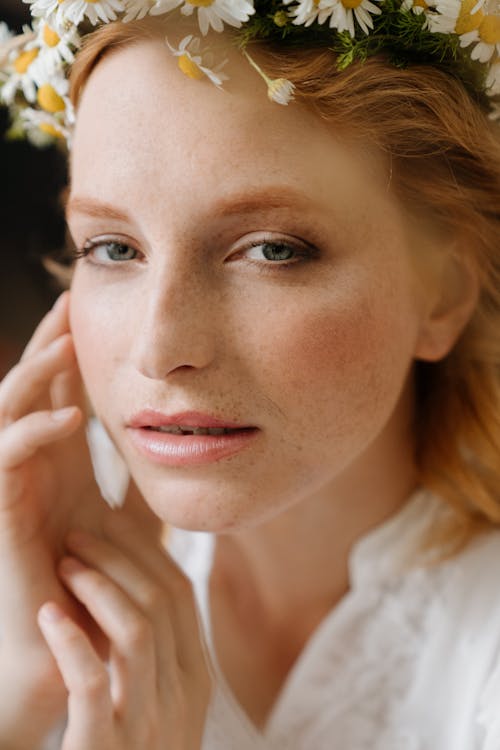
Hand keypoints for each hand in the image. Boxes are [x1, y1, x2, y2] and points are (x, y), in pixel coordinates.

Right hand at [0, 292, 117, 743]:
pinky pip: (4, 460)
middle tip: (71, 301)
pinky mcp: (3, 516)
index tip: (100, 315)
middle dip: (49, 346)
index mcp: (62, 468)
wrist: (70, 656)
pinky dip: (33, 435)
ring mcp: (14, 490)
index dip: (75, 355)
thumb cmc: (97, 593)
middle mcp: (34, 471)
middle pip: (32, 389)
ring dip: (33, 376)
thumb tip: (175, 460)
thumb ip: (143, 492)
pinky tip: (72, 419)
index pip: (63, 396)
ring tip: (65, 345)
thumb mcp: (128, 528)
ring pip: (7, 412)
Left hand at [38, 513, 211, 749]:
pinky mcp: (105, 748)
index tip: (112, 520)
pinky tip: (48, 614)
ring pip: (134, 629)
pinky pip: (93, 681)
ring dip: (97, 585)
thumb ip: (158, 650)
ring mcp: (147, 723)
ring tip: (64, 561)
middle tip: (79, 530)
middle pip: (161, 599)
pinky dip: (71, 640)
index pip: (181, 591)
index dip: (146, 550)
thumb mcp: (159, 701)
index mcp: (196, 677)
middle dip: (119, 555)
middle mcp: (181, 694)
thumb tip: (142, 583)